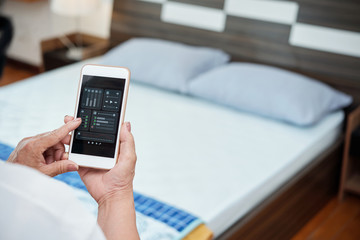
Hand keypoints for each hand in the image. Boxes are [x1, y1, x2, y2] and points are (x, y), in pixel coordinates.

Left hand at [7, 118, 81, 176]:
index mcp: (33, 146)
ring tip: (49, 164)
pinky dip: (48, 153)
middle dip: (60, 150)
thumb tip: (74, 165)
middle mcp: (30, 141)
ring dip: (54, 153)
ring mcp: (28, 142)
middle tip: (61, 160)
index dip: (68, 127)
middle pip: (54, 139)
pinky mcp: (27, 144)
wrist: (10, 179)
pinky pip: (43, 144)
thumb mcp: (45, 173)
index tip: (77, 121)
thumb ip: (61, 167)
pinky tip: (45, 162)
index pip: (55, 134)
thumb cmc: (23, 177)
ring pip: (50, 142)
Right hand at [64, 116, 139, 239]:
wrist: (111, 196)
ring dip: (71, 133)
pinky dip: (67, 148)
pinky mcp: (81, 164)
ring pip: (79, 141)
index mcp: (113, 145)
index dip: (97, 119)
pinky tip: (61, 140)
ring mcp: (90, 156)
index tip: (90, 109)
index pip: (105, 129)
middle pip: (89, 133)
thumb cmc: (123, 178)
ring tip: (65, 125)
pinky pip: (73, 154)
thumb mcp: (129, 157)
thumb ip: (127, 141)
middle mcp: (101, 148)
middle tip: (72, 116)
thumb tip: (126, 123)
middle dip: (80, 124)